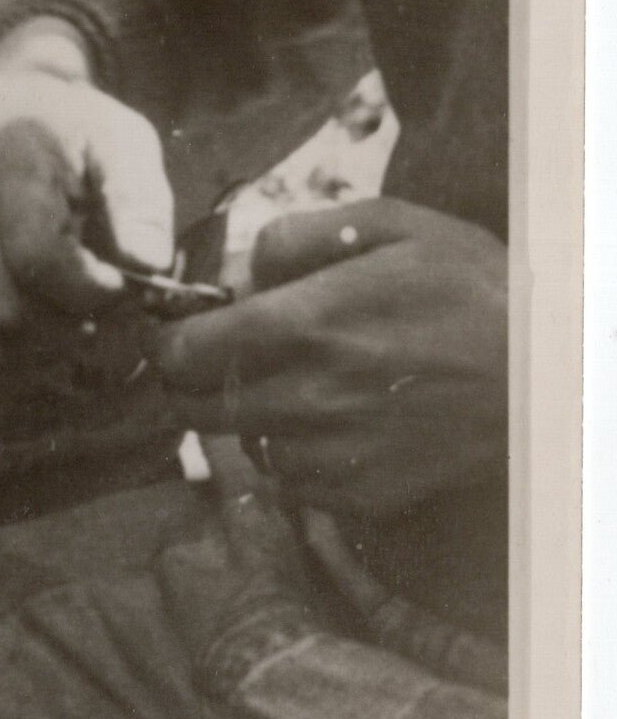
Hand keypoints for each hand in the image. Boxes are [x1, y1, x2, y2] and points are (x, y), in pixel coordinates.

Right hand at [0, 18, 174, 363]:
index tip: (120, 282)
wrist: (5, 101)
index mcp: (9, 157)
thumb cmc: (76, 129)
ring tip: (68, 318)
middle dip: (65, 326)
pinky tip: (32, 323)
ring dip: (33, 348)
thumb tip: (142, 265)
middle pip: (4, 311)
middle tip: (98, 305)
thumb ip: (140, 203)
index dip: (89, 290)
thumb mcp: (125, 143)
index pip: (36, 258)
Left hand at [157, 198, 507, 515]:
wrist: (549, 376)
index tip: (184, 334)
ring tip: (292, 387)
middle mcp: (307, 395)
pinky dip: (294, 456)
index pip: (181, 353)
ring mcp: (333, 452)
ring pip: (241, 446)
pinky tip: (331, 424)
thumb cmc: (470, 288)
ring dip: (248, 419)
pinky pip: (291, 482)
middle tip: (226, 361)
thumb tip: (239, 271)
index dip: (170, 343)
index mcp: (304, 323)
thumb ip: (296, 235)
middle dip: (196, 383)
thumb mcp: (391, 225)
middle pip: (194, 409)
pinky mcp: (361, 493)